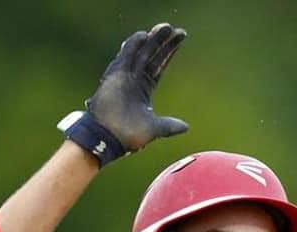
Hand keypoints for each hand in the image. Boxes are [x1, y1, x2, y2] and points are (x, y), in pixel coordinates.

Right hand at [86, 23, 189, 151]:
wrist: (109, 138)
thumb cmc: (128, 136)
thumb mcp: (154, 128)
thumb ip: (169, 125)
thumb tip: (186, 127)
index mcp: (144, 88)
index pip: (159, 66)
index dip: (169, 53)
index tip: (180, 40)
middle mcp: (134, 79)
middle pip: (151, 55)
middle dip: (163, 42)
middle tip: (175, 30)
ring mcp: (124, 76)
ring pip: (140, 53)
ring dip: (151, 40)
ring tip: (165, 28)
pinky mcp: (114, 76)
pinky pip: (124, 57)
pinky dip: (132, 46)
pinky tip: (143, 36)